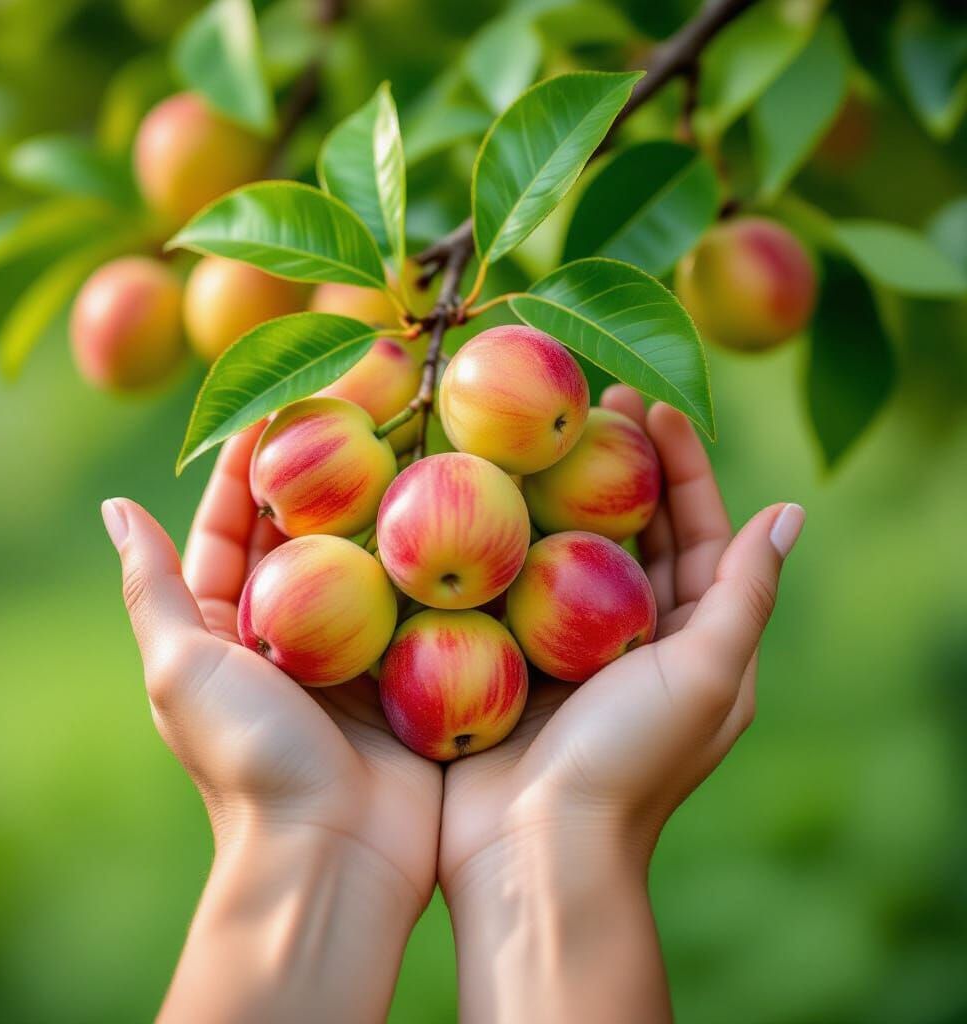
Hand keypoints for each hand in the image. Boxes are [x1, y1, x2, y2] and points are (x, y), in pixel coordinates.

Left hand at [102, 424, 441, 1022]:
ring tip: (404, 442)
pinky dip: (424, 557)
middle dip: (318, 473)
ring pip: (362, 557)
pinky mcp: (405, 668)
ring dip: (377, 505)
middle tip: (350, 410)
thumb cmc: (248, 758)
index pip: (226, 528)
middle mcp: (286, 631)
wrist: (334, 853)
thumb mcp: (182, 668)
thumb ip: (152, 589)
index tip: (270, 410)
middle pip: (299, 533)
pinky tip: (446, 508)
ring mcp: (351, 649)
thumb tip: (116, 508)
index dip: (241, 468)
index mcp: (224, 628)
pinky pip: (414, 598)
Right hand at [439, 386, 804, 1022]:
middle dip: (620, 462)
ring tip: (539, 430)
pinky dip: (510, 533)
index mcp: (695, 636)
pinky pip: (517, 576)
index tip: (655, 405)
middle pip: (635, 526)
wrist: (533, 851)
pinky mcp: (514, 651)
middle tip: (592, 400)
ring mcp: (571, 642)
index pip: (700, 529)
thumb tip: (790, 512)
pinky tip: (489, 490)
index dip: (683, 464)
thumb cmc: (630, 762)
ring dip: (562, 489)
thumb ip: (746, 594)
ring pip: (572, 544)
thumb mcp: (707, 676)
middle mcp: (636, 633)